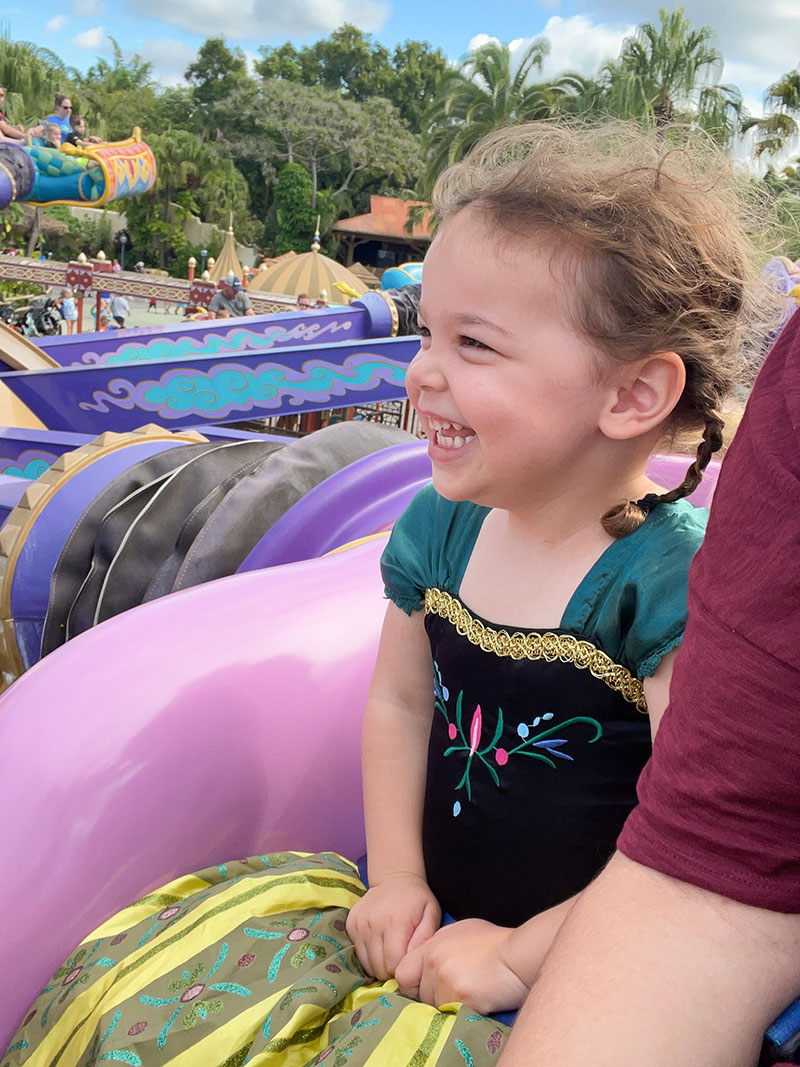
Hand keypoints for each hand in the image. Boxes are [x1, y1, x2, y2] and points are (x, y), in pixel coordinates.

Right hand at [346, 873, 439, 979]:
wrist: (395, 878)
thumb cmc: (417, 900)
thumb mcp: (431, 914)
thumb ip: (425, 939)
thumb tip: (413, 961)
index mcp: (395, 922)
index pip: (393, 965)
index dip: (402, 969)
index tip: (407, 962)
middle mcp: (372, 923)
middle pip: (378, 967)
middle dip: (390, 969)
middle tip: (399, 957)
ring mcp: (359, 923)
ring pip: (365, 963)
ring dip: (378, 963)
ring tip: (389, 951)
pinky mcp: (350, 924)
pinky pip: (357, 952)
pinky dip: (368, 953)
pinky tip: (378, 943)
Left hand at [395, 918, 528, 1013]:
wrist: (519, 954)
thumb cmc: (496, 943)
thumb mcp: (462, 932)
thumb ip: (440, 946)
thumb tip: (428, 963)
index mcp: (432, 944)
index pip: (403, 974)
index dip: (414, 985)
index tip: (428, 988)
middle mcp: (434, 959)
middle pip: (419, 995)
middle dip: (435, 998)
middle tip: (458, 991)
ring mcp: (445, 977)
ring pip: (435, 1007)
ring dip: (449, 1006)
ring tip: (472, 994)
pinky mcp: (459, 995)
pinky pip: (451, 1014)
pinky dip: (462, 1012)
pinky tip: (478, 1000)